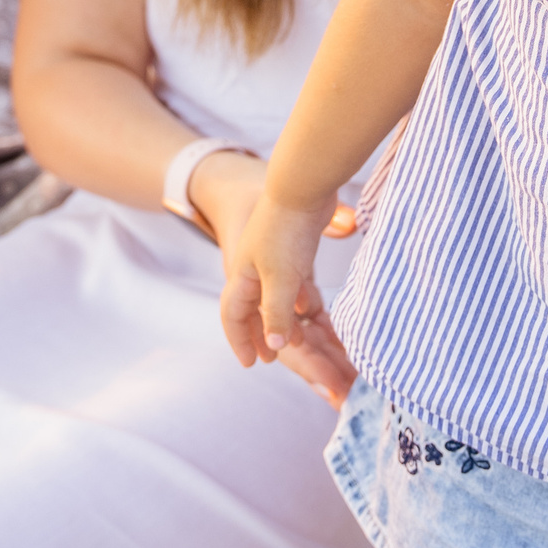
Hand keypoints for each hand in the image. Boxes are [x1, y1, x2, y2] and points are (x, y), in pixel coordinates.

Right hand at [218, 183, 333, 368]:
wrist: (303, 183)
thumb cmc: (286, 230)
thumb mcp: (281, 278)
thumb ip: (278, 313)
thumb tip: (277, 346)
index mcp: (243, 276)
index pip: (233, 315)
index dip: (240, 340)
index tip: (251, 363)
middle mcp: (255, 269)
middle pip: (254, 311)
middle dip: (262, 335)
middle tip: (271, 357)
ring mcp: (276, 258)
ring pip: (277, 298)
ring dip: (285, 319)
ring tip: (298, 338)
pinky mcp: (296, 249)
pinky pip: (294, 283)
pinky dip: (301, 299)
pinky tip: (313, 308)